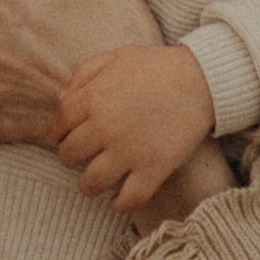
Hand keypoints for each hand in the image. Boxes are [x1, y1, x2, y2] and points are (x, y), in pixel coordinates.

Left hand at [52, 42, 219, 211]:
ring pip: (91, 182)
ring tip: (92, 184)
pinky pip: (129, 198)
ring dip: (87, 186)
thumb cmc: (159, 66)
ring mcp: (129, 151)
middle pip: (70, 155)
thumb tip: (61, 100)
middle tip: (78, 159)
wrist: (203, 79)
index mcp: (94, 98)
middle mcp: (106, 127)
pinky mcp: (154, 168)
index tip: (59, 140)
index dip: (55, 134)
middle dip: (69, 159)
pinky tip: (117, 200)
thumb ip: (84, 74)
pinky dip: (119, 204)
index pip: (59, 125)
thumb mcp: (117, 56)